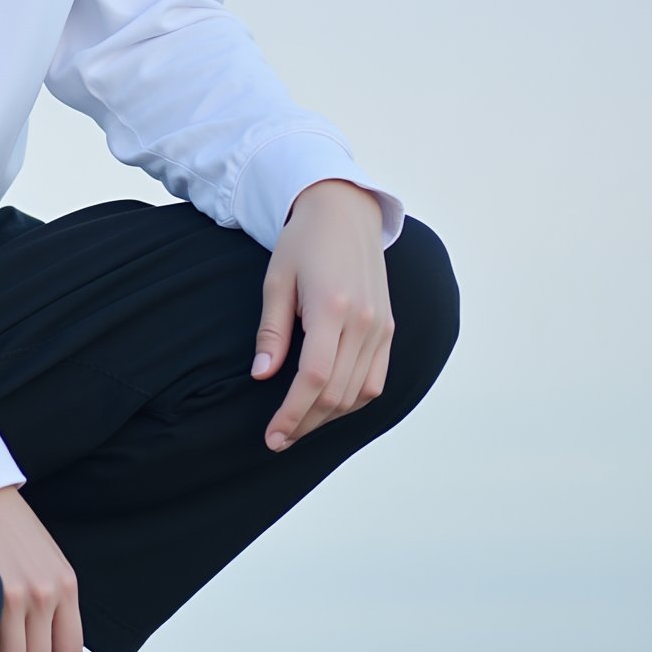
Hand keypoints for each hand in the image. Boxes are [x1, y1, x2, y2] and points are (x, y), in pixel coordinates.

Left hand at [251, 178, 393, 452]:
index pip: (313, 377)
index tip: (273, 434)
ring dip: (329, 417)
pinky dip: (353, 400)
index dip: (292, 412)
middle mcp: (364, 322)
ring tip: (299, 425)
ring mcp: (382, 327)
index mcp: (331, 308)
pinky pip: (377, 379)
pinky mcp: (389, 328)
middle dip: (305, 422)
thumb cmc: (304, 242)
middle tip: (278, 439)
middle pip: (337, 392)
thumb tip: (262, 375)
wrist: (345, 212)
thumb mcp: (276, 280)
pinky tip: (329, 405)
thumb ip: (272, 331)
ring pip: (359, 393)